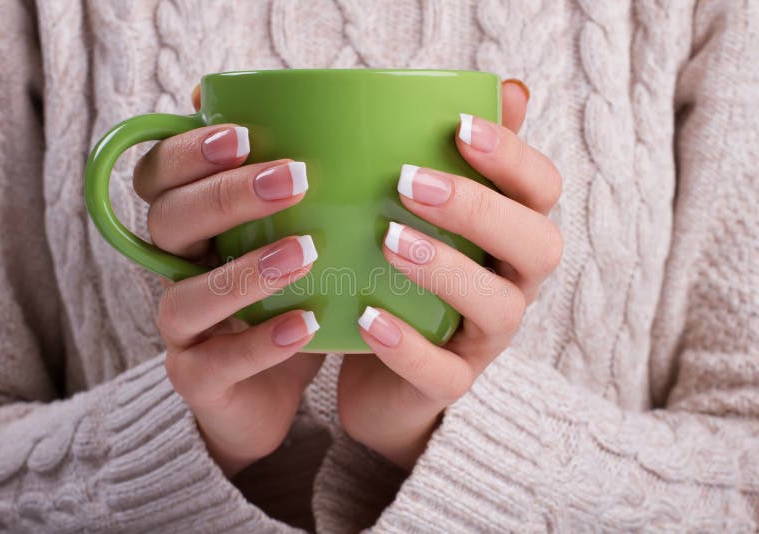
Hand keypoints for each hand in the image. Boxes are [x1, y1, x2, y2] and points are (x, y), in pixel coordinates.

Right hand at [136, 88, 323, 477]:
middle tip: (293, 179)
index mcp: (190, 229)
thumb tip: (320, 119)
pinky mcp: (197, 380)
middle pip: (168, 223)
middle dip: (226, 196)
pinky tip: (307, 324)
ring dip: (244, 272)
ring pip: (186, 296)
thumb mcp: (292, 241)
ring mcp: (181, 331)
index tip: (243, 134)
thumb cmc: (286, 300)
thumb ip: (297, 195)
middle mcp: (174, 272)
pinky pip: (219, 362)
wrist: (270, 393)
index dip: (189, 152)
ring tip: (304, 253)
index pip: (159, 176)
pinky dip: (262, 342)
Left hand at [337, 80, 562, 470]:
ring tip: (388, 240)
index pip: (542, 190)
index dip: (512, 157)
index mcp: (512, 237)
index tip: (459, 125)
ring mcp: (487, 340)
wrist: (383, 374)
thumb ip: (465, 160)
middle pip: (538, 246)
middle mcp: (514, 285)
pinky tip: (368, 317)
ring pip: (498, 309)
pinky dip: (408, 346)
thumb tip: (510, 90)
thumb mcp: (430, 219)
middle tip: (409, 181)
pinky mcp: (452, 385)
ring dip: (446, 269)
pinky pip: (445, 373)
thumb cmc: (408, 279)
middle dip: (479, 209)